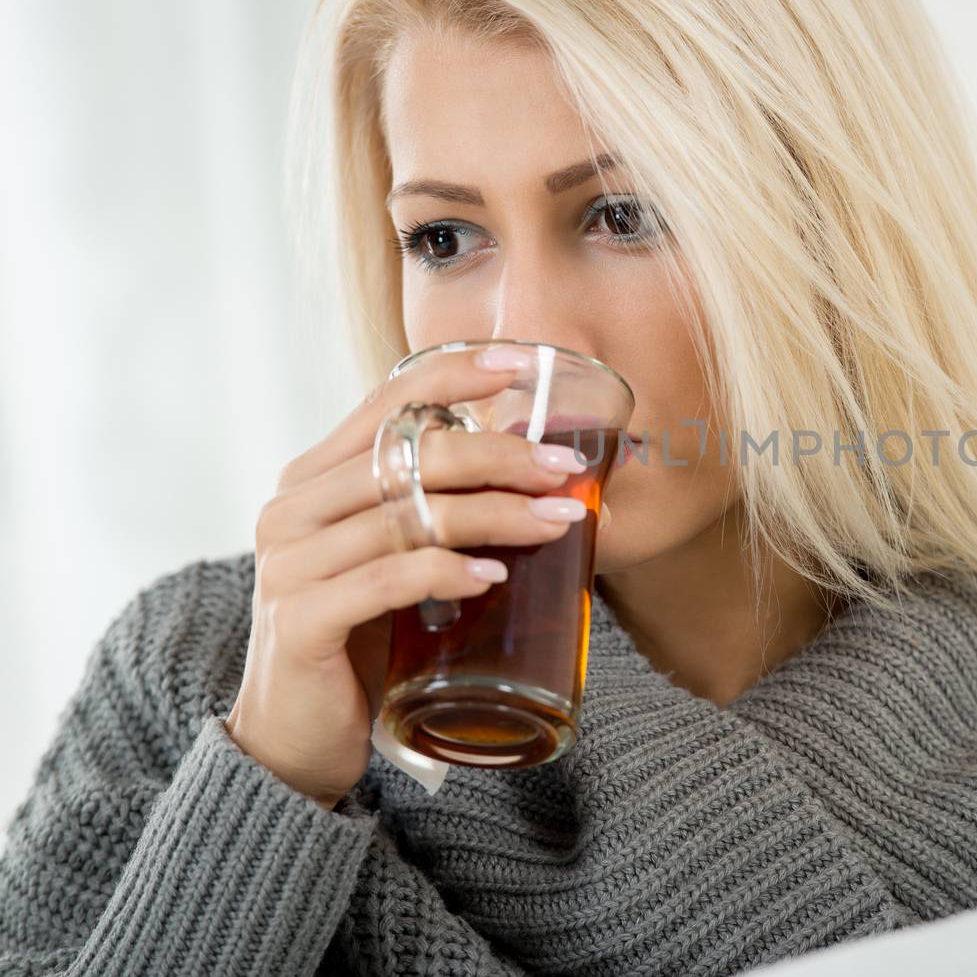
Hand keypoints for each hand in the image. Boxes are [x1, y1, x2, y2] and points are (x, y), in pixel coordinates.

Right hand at [225, 345, 594, 809]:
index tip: (522, 360)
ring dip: (494, 514)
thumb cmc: (363, 640)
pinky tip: (492, 578)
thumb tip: (546, 476)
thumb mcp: (398, 560)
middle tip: (564, 466)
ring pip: (407, 515)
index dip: (454, 372)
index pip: (387, 402)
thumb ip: (438, 513)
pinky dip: (445, 573)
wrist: (295, 738)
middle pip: (407, 454)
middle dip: (498, 454)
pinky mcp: (300, 621)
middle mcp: (293, 509)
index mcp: (315, 479)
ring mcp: (289, 564)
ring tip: (558, 521)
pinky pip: (385, 581)